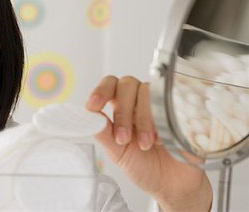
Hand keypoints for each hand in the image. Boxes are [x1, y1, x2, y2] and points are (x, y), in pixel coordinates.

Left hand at [87, 75, 212, 211]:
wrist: (172, 184)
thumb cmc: (143, 166)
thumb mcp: (118, 152)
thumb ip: (103, 133)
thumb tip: (87, 116)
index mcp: (121, 107)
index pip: (110, 85)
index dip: (100, 91)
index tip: (93, 106)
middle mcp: (140, 101)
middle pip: (127, 84)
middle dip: (123, 112)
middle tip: (123, 139)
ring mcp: (161, 104)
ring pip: (148, 91)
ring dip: (143, 119)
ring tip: (145, 145)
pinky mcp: (181, 110)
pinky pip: (172, 101)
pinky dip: (163, 119)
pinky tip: (162, 140)